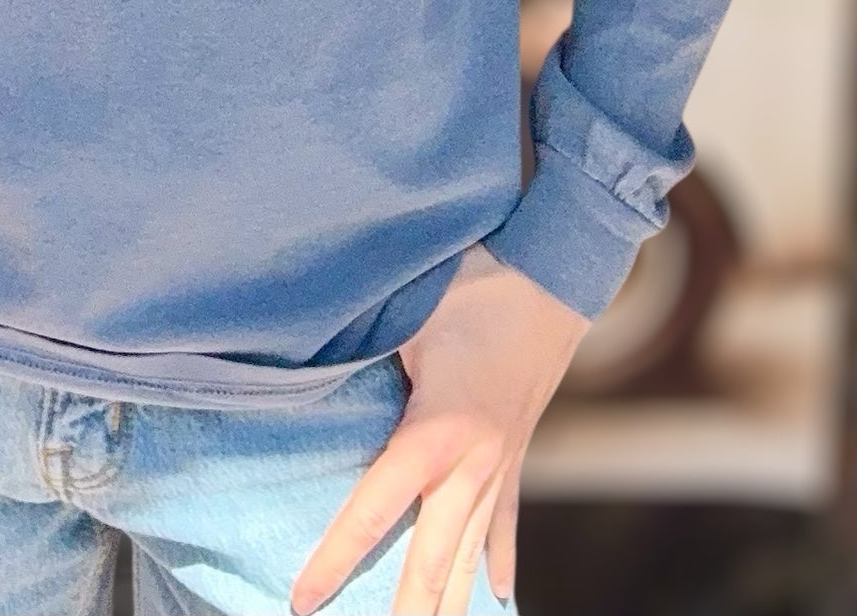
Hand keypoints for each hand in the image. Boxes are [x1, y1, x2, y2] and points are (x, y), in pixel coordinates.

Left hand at [289, 245, 589, 613]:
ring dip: (450, 602)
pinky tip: (497, 595)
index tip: (302, 599)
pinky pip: (505, 522)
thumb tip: (308, 370)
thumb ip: (364, 356)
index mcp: (435, 432)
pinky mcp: (516, 452)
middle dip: (405, 611)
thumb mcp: (407, 318)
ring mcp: (500, 464)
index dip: (334, 558)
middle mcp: (471, 464)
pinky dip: (498, 562)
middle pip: (430, 558)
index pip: (373, 510)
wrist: (554, 274)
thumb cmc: (475, 286)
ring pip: (469, 554)